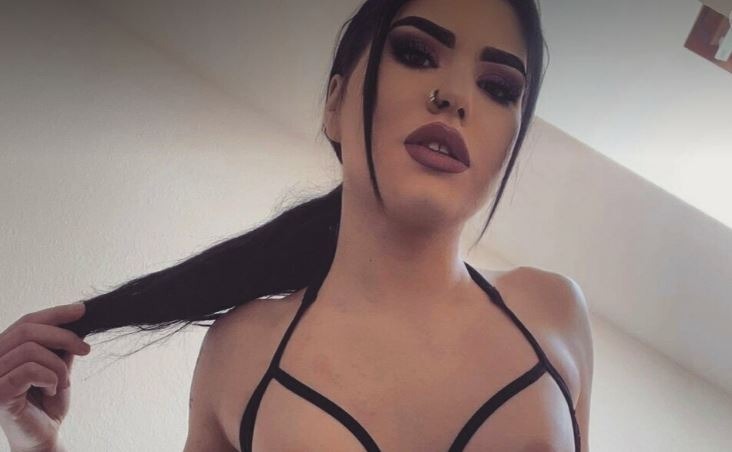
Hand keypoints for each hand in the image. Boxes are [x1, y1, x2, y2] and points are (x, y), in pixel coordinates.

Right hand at [0, 302, 90, 450]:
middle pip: (27, 330)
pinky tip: (51, 391)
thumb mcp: (58, 367)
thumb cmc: (47, 404)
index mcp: (4, 351)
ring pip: (31, 350)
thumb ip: (60, 346)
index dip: (55, 313)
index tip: (81, 310)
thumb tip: (75, 318)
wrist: (44, 436)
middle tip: (85, 349)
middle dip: (63, 336)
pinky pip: (30, 370)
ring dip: (58, 366)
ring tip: (61, 382)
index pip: (26, 322)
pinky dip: (50, 378)